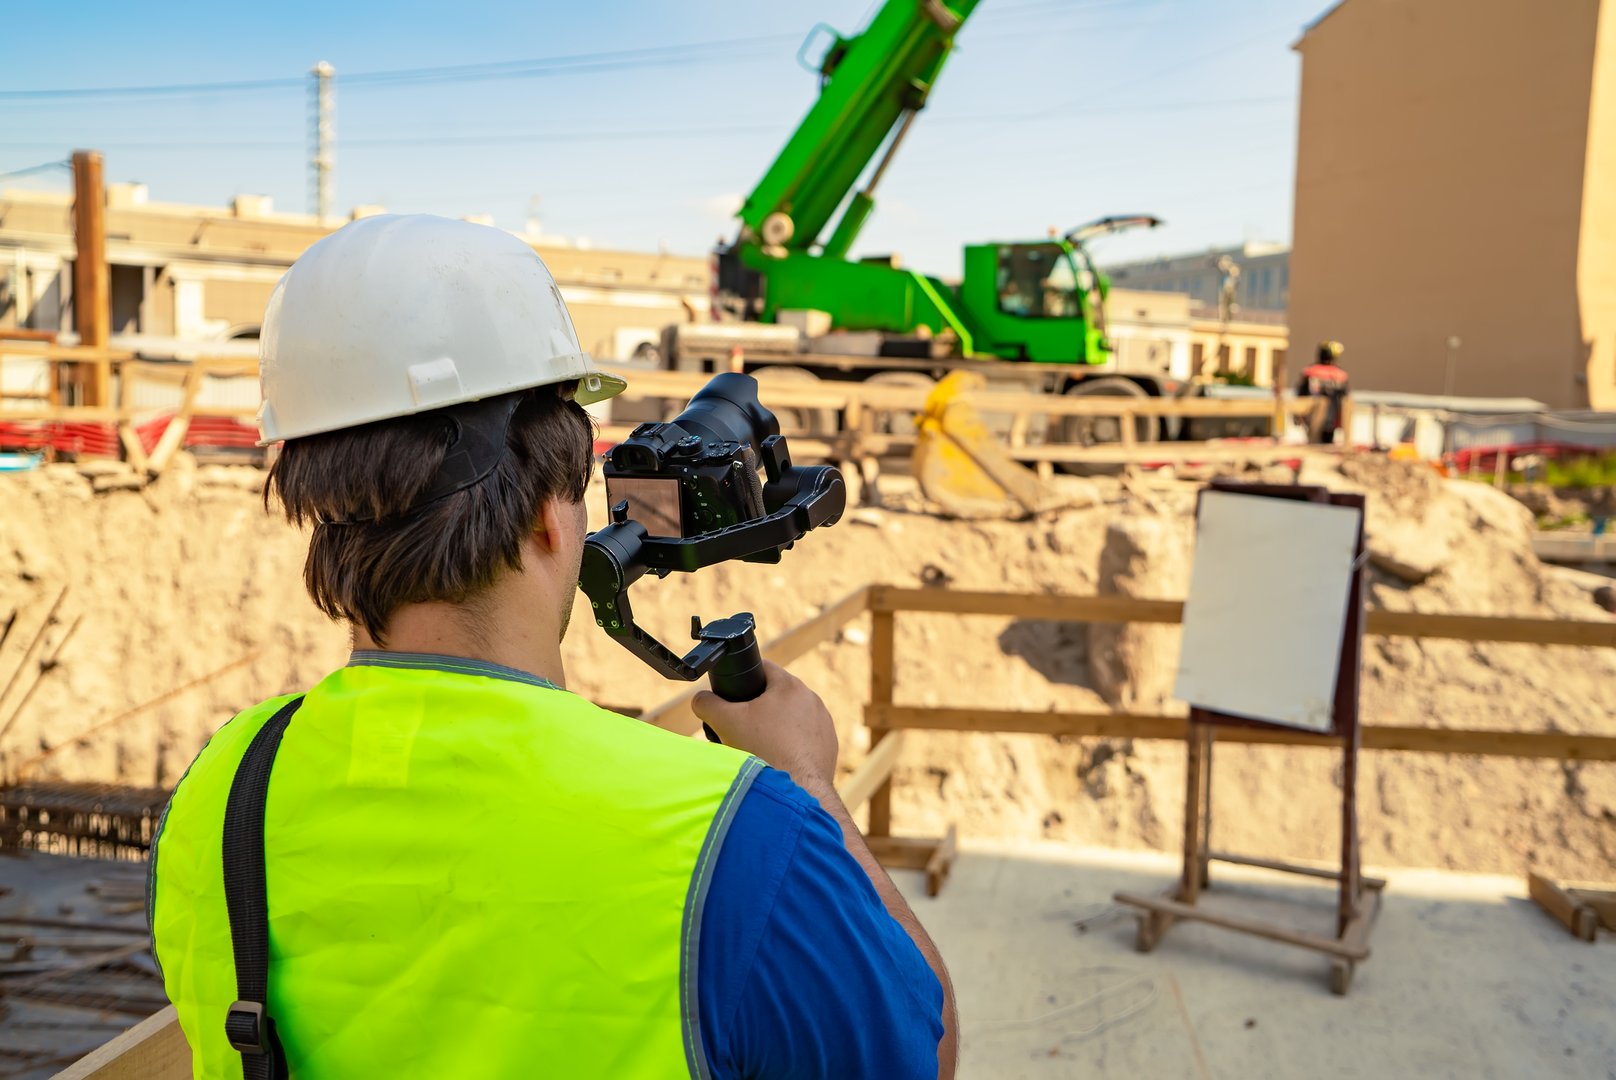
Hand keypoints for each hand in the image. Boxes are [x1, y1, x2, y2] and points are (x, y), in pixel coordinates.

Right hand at [692, 661, 837, 786]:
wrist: (793, 791)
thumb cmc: (762, 751)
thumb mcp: (724, 722)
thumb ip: (707, 704)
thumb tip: (701, 700)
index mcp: (790, 686)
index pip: (764, 668)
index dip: (745, 679)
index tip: (735, 695)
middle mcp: (812, 700)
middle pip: (778, 696)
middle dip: (760, 709)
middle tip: (742, 727)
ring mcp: (823, 725)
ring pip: (793, 719)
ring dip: (777, 728)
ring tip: (760, 747)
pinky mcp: (828, 747)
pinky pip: (805, 740)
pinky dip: (791, 747)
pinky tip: (778, 760)